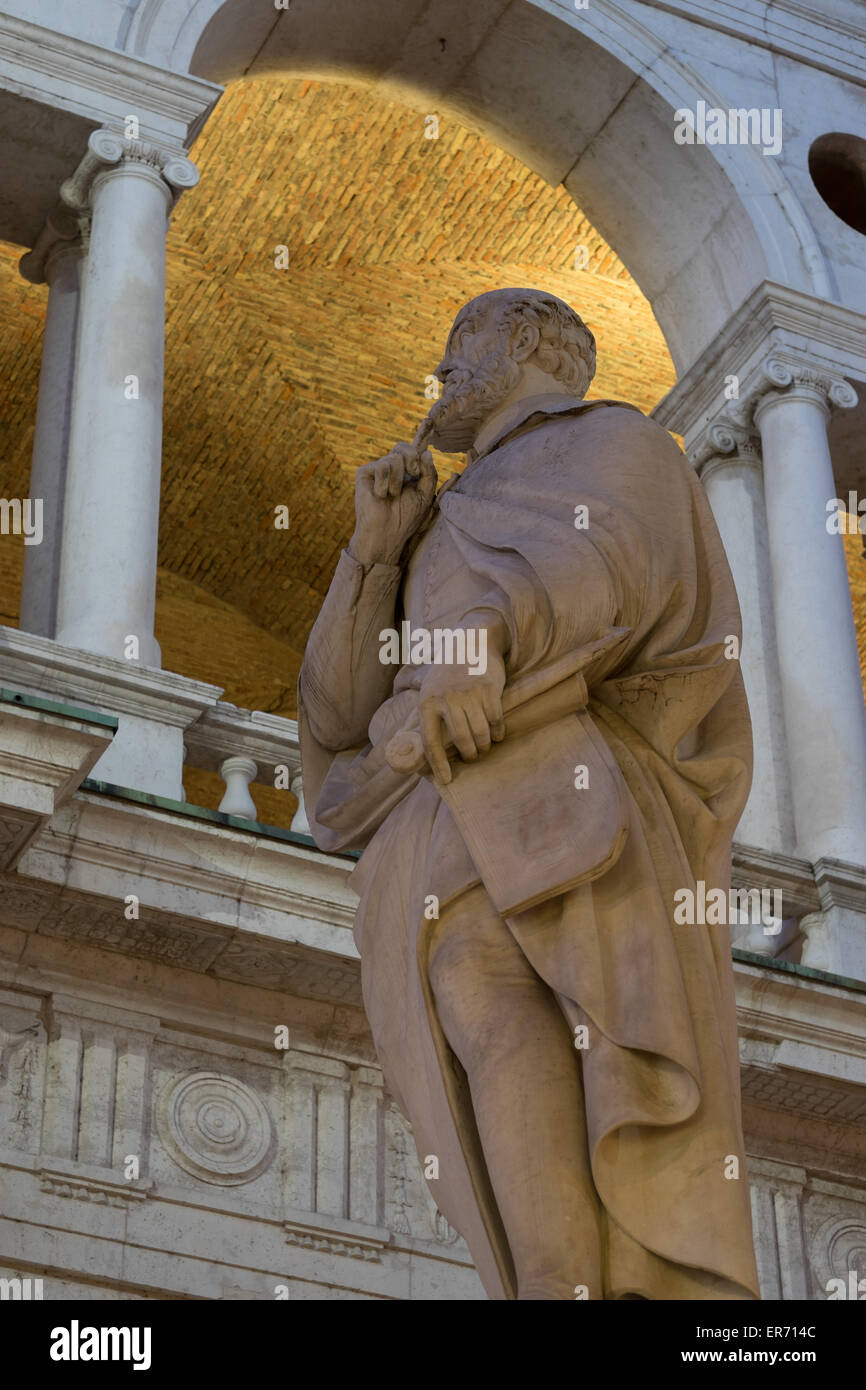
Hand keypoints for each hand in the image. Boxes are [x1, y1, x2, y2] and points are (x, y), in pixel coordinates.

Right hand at [348, 442, 436, 566]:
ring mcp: (376, 471)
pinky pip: (381, 466)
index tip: (420, 471)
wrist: (387, 533)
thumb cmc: (406, 518)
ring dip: (398, 480)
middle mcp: (390, 469)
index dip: (418, 454)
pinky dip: (385, 484)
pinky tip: (380, 496)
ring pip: (394, 458)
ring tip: (392, 496)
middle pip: (402, 447)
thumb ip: (429, 473)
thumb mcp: (425, 495)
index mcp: (405, 472)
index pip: (411, 450)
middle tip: (413, 474)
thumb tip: (427, 452)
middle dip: (412, 459)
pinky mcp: (363, 474)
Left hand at [418, 645, 506, 784]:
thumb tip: (420, 747)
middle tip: (473, 757)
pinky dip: (498, 731)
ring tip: (485, 747)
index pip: (430, 741)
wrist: (470, 642)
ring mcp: (468, 693)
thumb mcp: (428, 688)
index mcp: (427, 702)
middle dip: (470, 754)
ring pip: (480, 732)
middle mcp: (446, 699)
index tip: (446, 780)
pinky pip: (496, 719)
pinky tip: (498, 734)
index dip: (438, 764)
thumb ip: (426, 715)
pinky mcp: (488, 689)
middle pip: (461, 740)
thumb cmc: (447, 672)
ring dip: (485, 745)